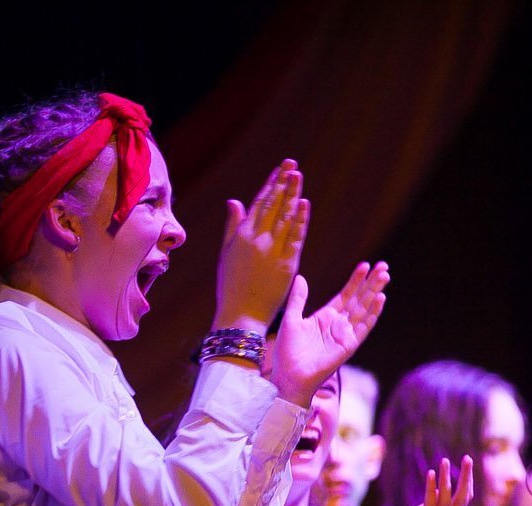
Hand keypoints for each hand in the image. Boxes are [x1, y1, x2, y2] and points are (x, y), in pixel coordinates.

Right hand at [213, 159, 308, 332]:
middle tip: (292, 164)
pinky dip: (301, 220)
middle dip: (283, 183)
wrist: (241, 314)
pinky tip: (304, 203)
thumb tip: (234, 200)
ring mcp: (272, 251)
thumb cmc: (231, 286)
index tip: (279, 169)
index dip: (270, 184)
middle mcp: (257, 239)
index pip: (259, 203)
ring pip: (285, 217)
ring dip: (293, 195)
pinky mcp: (287, 264)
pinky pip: (295, 237)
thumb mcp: (227, 253)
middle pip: (273, 205)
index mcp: (241, 236)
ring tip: (298, 176)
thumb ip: (233, 226)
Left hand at [270, 261, 389, 406]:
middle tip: (383, 266)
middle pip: (359, 299)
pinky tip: (380, 299)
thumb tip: (301, 278)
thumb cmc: (287, 351)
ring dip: (375, 293)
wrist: (289, 375)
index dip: (356, 280)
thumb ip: (298, 299)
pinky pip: (364, 327)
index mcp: (326, 316)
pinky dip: (373, 313)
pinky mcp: (349, 345)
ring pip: (364, 309)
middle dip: (371, 283)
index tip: (365, 265)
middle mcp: (339, 324)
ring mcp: (346, 334)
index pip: (346, 294)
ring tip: (384, 276)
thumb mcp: (291, 319)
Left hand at [381, 456, 474, 505]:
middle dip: (466, 478)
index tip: (468, 465)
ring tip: (444, 461)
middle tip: (468, 457)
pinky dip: (431, 489)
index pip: (464, 501)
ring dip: (445, 479)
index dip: (467, 482)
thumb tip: (440, 490)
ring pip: (446, 501)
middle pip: (461, 500)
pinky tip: (430, 474)